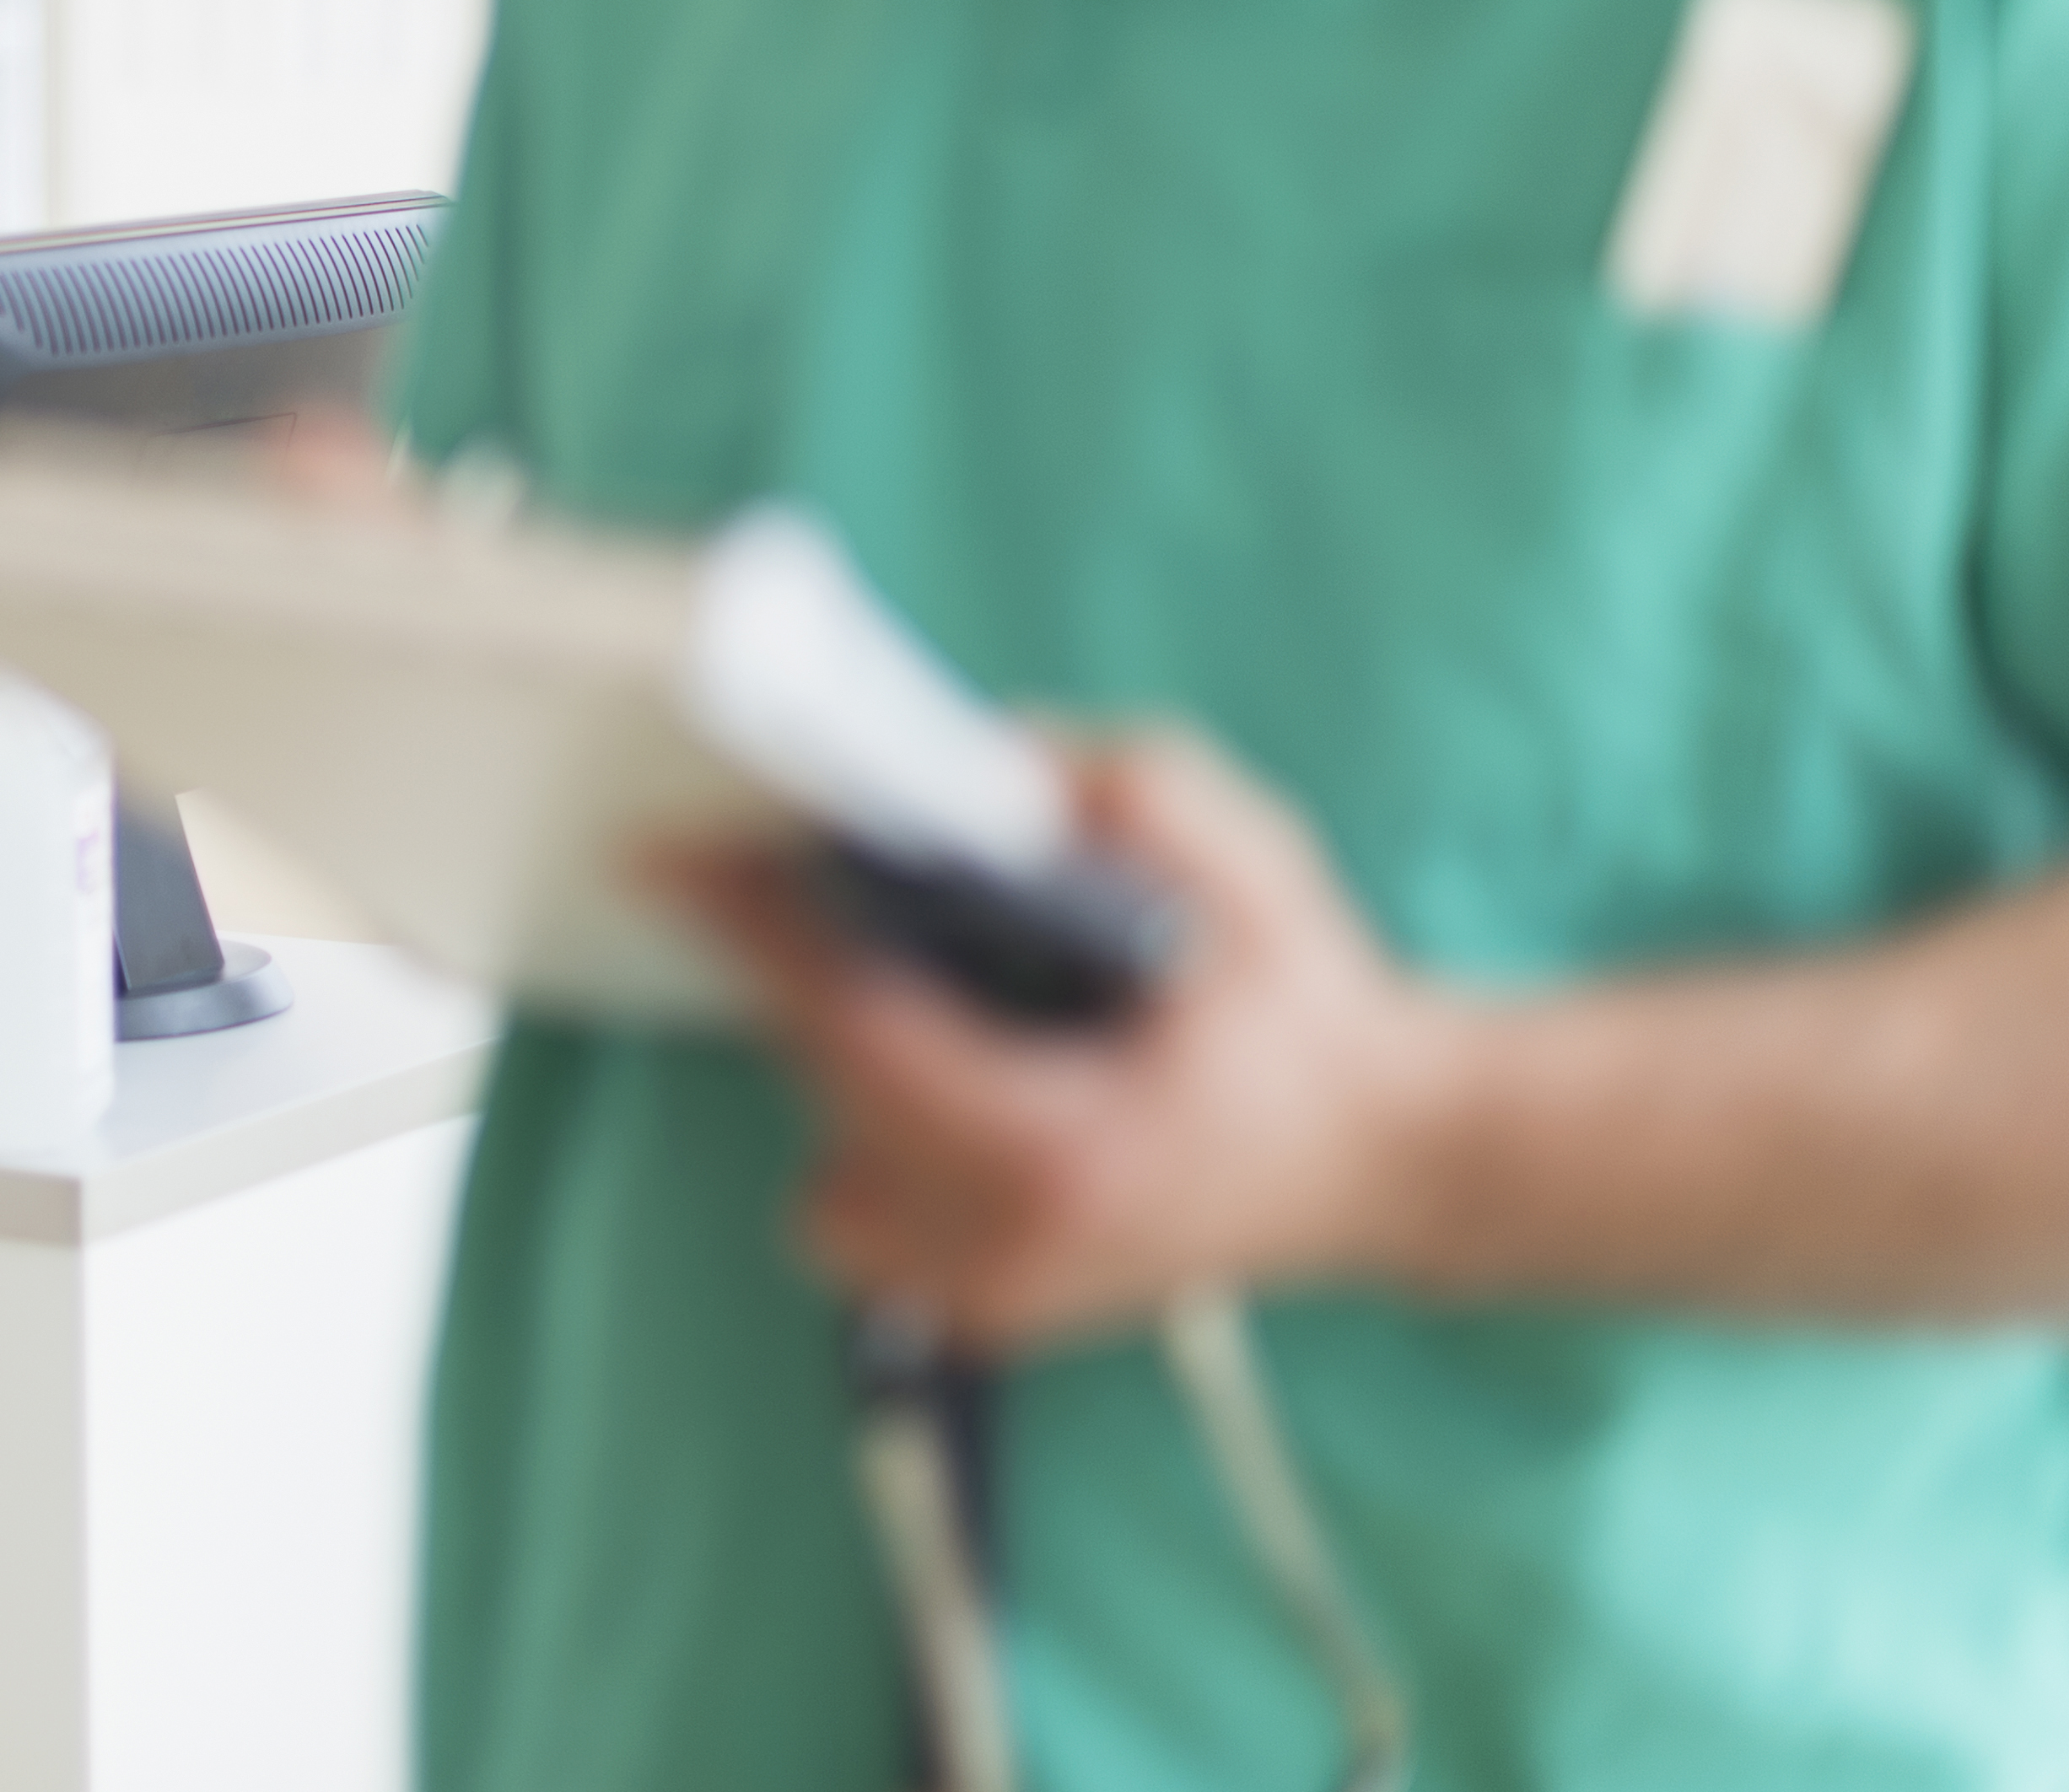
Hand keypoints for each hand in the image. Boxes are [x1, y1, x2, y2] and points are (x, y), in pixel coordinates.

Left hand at [656, 728, 1460, 1352]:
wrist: (1395, 1158)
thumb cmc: (1320, 1024)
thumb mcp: (1249, 872)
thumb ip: (1122, 796)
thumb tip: (988, 758)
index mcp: (1058, 1147)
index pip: (851, 1024)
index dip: (754, 931)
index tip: (673, 861)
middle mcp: (1009, 1242)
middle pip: (821, 1089)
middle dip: (806, 979)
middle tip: (813, 892)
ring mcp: (1000, 1292)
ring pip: (825, 1174)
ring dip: (844, 1076)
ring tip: (923, 1002)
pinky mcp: (998, 1310)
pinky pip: (872, 1225)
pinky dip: (881, 1144)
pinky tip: (954, 1076)